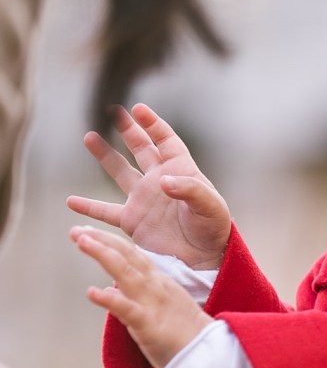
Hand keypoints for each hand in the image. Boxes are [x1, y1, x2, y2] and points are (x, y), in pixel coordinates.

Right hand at [67, 103, 230, 269]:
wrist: (203, 258)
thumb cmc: (213, 228)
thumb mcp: (210, 206)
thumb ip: (190, 190)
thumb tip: (162, 181)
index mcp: (180, 171)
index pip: (165, 141)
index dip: (153, 124)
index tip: (138, 110)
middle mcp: (159, 181)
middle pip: (141, 148)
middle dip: (128, 130)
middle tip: (113, 110)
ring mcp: (143, 199)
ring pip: (120, 172)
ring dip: (105, 156)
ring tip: (89, 137)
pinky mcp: (132, 221)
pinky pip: (106, 211)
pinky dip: (88, 207)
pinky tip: (71, 201)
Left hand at [71, 227, 211, 367]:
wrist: (207, 354)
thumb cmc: (183, 335)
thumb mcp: (159, 306)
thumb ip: (135, 294)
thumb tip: (108, 290)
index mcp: (158, 282)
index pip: (131, 254)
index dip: (109, 241)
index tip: (87, 232)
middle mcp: (154, 286)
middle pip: (126, 256)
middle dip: (101, 240)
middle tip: (76, 231)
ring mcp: (151, 303)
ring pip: (125, 273)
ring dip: (103, 255)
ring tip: (82, 242)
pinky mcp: (148, 324)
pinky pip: (126, 309)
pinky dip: (109, 300)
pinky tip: (92, 292)